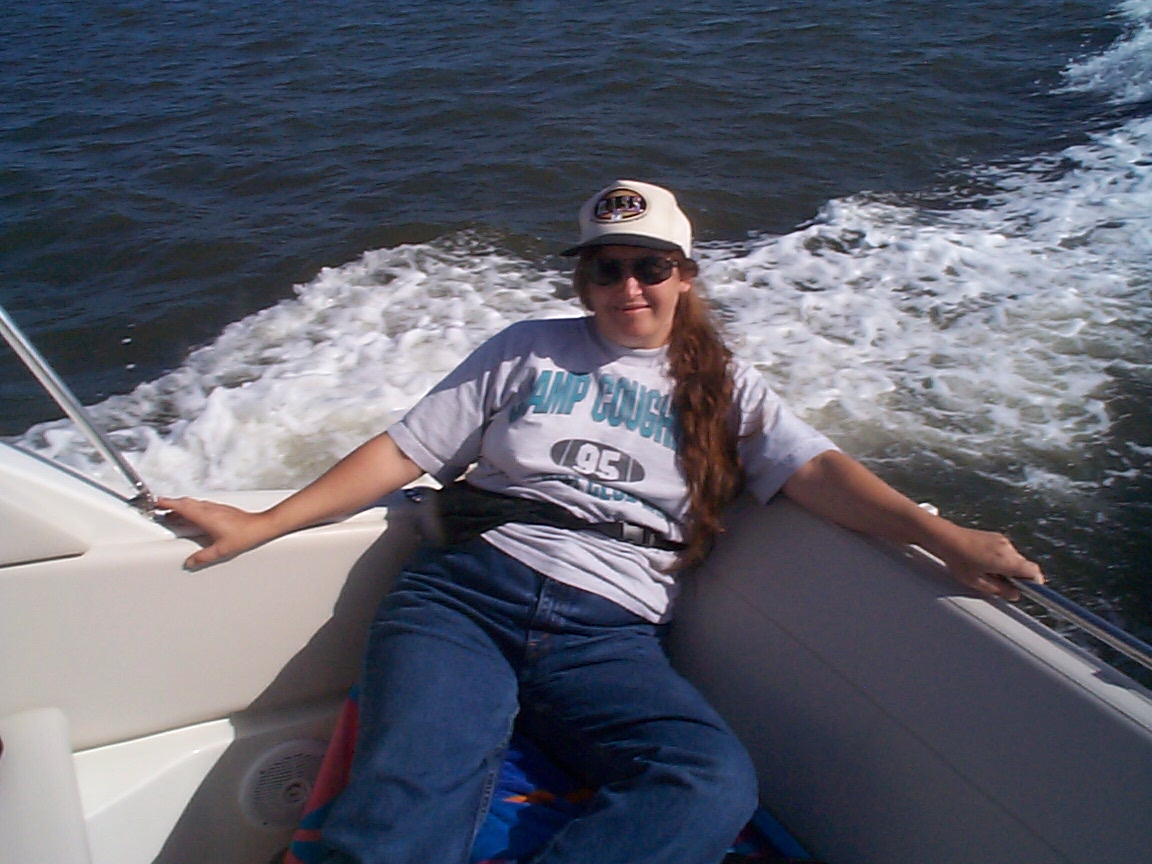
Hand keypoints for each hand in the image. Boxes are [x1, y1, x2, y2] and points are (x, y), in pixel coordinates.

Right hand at [158, 497, 276, 569]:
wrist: (262, 526)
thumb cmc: (245, 535)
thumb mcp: (221, 550)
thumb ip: (203, 557)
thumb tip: (190, 563)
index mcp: (206, 516)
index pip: (182, 506)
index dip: (168, 503)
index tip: (156, 503)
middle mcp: (210, 509)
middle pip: (186, 503)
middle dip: (171, 504)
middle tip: (159, 508)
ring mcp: (216, 507)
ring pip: (194, 503)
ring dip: (181, 506)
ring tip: (173, 513)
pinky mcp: (222, 509)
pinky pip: (202, 506)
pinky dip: (192, 508)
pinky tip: (193, 516)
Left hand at [931, 524, 1043, 599]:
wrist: (947, 538)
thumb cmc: (959, 560)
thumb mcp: (978, 582)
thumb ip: (1000, 590)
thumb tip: (1015, 594)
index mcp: (1006, 561)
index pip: (1034, 572)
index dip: (1035, 583)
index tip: (1032, 590)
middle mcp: (1008, 549)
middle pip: (1024, 566)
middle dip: (1017, 577)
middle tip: (1001, 584)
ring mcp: (1003, 541)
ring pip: (1015, 559)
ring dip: (1008, 567)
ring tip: (988, 572)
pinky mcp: (996, 537)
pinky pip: (1006, 551)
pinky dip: (1002, 559)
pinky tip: (984, 562)